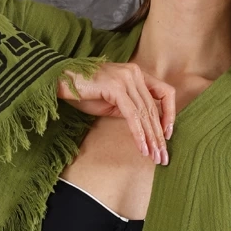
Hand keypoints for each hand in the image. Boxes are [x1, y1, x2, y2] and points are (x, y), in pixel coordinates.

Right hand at [57, 61, 174, 163]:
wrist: (61, 81)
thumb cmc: (84, 92)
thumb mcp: (112, 101)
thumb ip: (130, 108)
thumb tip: (144, 125)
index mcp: (137, 73)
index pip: (164, 93)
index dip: (170, 114)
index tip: (167, 135)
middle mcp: (134, 73)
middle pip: (154, 108)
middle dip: (159, 136)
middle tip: (163, 157)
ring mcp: (126, 79)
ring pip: (145, 113)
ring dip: (151, 139)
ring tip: (155, 156)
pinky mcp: (116, 88)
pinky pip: (132, 116)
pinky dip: (139, 134)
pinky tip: (142, 148)